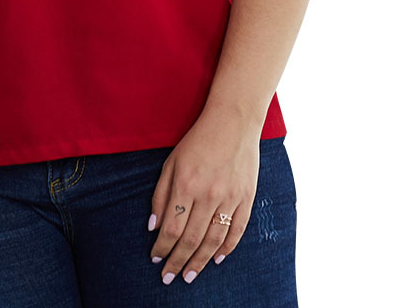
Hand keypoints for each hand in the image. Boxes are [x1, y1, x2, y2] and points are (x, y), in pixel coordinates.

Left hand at [148, 103, 260, 284]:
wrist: (233, 121)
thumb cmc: (198, 140)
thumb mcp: (172, 162)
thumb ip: (161, 195)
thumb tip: (153, 227)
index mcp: (186, 184)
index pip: (172, 228)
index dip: (162, 248)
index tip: (155, 260)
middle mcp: (208, 194)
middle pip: (192, 239)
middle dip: (178, 261)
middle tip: (169, 278)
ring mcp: (230, 197)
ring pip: (214, 240)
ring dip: (200, 262)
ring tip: (190, 275)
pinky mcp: (246, 197)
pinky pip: (237, 230)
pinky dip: (227, 248)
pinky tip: (216, 259)